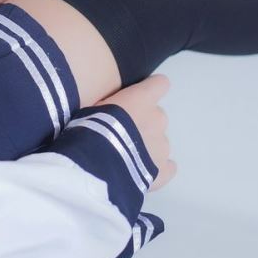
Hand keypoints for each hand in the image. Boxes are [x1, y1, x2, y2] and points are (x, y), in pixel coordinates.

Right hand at [96, 74, 176, 191]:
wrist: (95, 162)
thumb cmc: (90, 128)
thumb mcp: (94, 106)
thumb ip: (111, 104)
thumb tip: (111, 108)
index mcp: (143, 99)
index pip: (160, 84)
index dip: (149, 91)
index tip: (137, 100)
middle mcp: (158, 119)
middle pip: (156, 117)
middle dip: (142, 125)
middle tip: (121, 136)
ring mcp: (163, 146)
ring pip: (159, 143)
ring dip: (146, 148)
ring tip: (125, 159)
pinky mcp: (162, 170)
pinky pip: (167, 167)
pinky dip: (157, 170)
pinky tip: (140, 173)